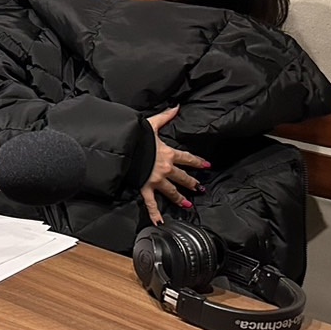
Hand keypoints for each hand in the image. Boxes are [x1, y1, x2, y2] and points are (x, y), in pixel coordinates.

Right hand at [138, 105, 209, 226]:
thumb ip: (165, 117)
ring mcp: (156, 180)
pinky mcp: (145, 187)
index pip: (188, 158)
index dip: (198, 162)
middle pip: (183, 177)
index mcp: (168, 154)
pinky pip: (150, 202)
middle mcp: (166, 169)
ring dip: (180, 198)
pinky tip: (160, 222)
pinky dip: (155, 213)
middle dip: (192, 183)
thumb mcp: (152, 124)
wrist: (124, 149)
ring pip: (171, 191)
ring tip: (187, 204)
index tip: (206, 165)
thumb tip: (176, 107)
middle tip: (199, 187)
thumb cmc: (136, 137)